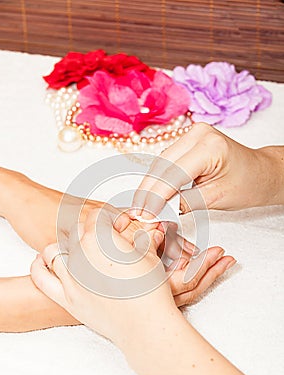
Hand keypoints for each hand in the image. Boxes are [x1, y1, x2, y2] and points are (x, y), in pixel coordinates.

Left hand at [31, 208, 174, 346]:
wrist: (144, 324)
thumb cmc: (150, 291)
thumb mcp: (150, 258)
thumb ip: (145, 240)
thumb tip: (151, 231)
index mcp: (101, 238)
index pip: (96, 217)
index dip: (108, 220)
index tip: (117, 227)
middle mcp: (81, 253)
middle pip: (76, 231)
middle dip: (88, 231)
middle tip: (102, 240)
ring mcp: (70, 276)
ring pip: (54, 250)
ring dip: (63, 246)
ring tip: (75, 250)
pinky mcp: (66, 297)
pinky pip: (41, 278)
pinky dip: (38, 266)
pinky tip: (42, 262)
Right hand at [131, 122, 282, 216]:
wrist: (261, 172)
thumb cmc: (248, 183)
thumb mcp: (218, 198)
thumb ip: (186, 202)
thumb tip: (160, 210)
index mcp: (210, 146)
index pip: (173, 174)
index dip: (155, 197)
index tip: (145, 215)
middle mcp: (198, 133)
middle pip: (161, 165)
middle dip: (148, 191)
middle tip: (138, 213)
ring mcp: (192, 133)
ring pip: (160, 162)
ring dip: (150, 185)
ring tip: (142, 207)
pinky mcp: (188, 140)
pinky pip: (167, 160)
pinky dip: (159, 178)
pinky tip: (152, 195)